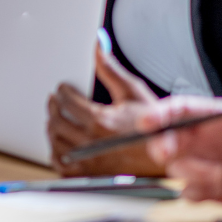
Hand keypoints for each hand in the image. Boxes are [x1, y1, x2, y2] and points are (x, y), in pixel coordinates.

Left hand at [48, 47, 166, 175]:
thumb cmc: (154, 127)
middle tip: (54, 101)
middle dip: (53, 107)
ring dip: (53, 128)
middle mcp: (91, 142)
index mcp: (100, 120)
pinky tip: (61, 144)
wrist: (168, 156)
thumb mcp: (133, 91)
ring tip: (56, 119)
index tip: (63, 88)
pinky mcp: (90, 175)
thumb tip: (99, 46)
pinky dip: (56, 153)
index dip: (62, 91)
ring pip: (55, 142)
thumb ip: (110, 68)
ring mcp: (89, 161)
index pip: (66, 101)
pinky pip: (61, 165)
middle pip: (56, 121)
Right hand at [144, 68, 221, 210]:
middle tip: (167, 152)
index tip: (147, 122)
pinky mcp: (211, 189)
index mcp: (213, 117)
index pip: (178, 110)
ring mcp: (205, 164)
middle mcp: (203, 140)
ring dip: (190, 172)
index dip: (159, 114)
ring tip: (220, 175)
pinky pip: (189, 192)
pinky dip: (195, 192)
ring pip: (176, 167)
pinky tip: (217, 188)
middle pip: (167, 139)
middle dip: (161, 145)